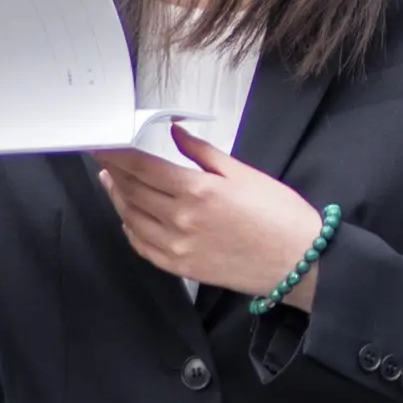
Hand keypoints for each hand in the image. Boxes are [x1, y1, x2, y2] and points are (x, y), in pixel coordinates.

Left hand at [96, 123, 321, 297]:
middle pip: (132, 190)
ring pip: (132, 218)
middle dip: (114, 171)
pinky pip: (143, 246)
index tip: (102, 143)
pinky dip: (130, 228)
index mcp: (196, 190)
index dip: (116, 154)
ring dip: (118, 198)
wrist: (300, 262)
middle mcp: (180, 219)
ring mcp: (178, 247)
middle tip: (106, 158)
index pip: (141, 167)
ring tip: (113, 182)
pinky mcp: (182, 268)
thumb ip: (203, 153)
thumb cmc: (279, 215)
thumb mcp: (243, 173)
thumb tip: (175, 134)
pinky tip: (129, 216)